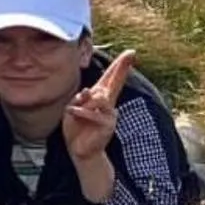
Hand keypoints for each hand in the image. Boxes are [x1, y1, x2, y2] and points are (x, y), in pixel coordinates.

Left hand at [63, 49, 135, 163]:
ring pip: (99, 97)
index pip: (110, 78)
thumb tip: (88, 91)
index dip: (120, 65)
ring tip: (75, 110)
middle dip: (123, 66)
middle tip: (131, 54)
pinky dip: (82, 112)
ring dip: (85, 103)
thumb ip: (80, 98)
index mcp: (99, 96)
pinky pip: (94, 113)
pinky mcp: (108, 124)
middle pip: (116, 81)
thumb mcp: (72, 109)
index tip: (131, 53)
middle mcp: (107, 102)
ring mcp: (110, 113)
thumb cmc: (76, 128)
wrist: (80, 151)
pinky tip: (74, 112)